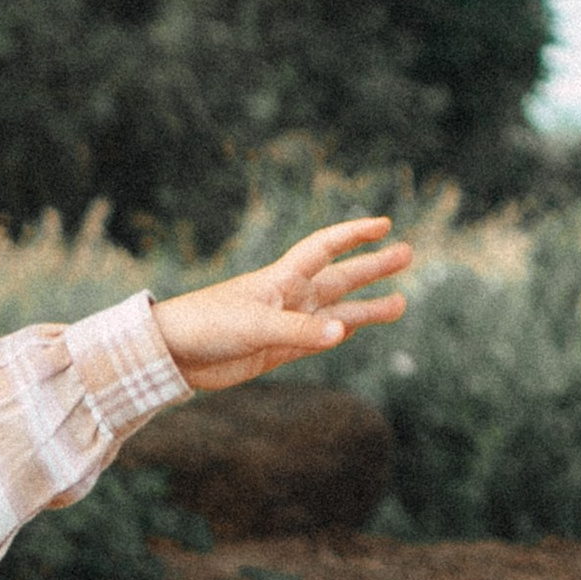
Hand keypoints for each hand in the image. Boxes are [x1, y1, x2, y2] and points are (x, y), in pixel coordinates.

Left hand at [153, 216, 411, 395]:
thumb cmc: (207, 326)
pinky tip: (355, 327)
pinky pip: (317, 337)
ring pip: (336, 311)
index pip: (326, 247)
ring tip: (401, 304)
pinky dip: (338, 331)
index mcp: (282, 278)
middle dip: (373, 267)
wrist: (172, 354)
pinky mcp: (276, 349)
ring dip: (367, 308)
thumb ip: (299, 330)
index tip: (384, 225)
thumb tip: (343, 330)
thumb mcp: (256, 326)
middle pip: (341, 277)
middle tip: (407, 254)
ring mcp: (285, 323)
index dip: (354, 234)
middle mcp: (288, 297)